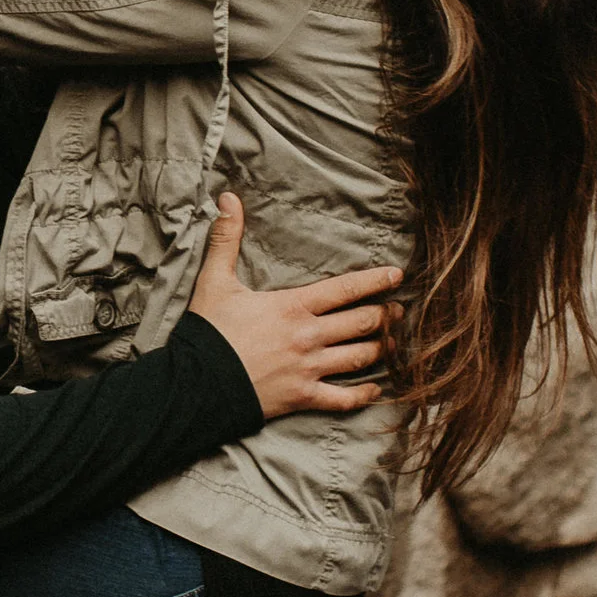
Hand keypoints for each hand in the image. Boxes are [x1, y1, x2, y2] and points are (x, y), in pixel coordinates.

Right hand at [186, 192, 399, 419]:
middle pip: (362, 323)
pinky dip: (363, 394)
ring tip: (394, 341)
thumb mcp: (215, 280)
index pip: (345, 289)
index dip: (375, 281)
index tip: (397, 275)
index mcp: (293, 306)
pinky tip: (375, 388)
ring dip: (381, 348)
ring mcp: (309, 369)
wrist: (196, 384)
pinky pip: (343, 399)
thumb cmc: (208, 332)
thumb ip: (226, 238)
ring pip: (360, 357)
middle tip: (400, 311)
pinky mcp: (304, 397)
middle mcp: (309, 336)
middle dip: (386, 315)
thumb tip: (228, 197)